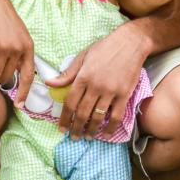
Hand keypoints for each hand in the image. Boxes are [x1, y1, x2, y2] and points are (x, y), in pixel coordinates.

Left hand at [51, 23, 147, 139]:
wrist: (130, 42)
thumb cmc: (105, 48)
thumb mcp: (83, 57)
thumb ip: (67, 73)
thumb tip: (49, 83)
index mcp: (83, 77)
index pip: (70, 103)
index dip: (65, 118)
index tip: (62, 128)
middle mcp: (95, 86)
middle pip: (82, 113)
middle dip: (76, 128)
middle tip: (74, 136)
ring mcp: (111, 91)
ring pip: (98, 117)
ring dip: (91, 130)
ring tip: (88, 137)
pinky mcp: (125, 94)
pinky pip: (116, 116)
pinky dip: (111, 127)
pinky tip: (106, 133)